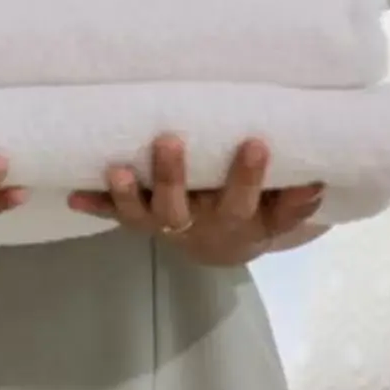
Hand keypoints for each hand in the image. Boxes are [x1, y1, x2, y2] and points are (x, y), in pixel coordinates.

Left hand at [67, 135, 325, 267]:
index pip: (240, 199)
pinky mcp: (137, 220)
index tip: (255, 142)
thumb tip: (318, 183)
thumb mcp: (277, 215)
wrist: (221, 249)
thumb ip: (294, 204)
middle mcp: (193, 223)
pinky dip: (93, 205)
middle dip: (171, 176)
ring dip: (125, 194)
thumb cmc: (252, 214)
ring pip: (142, 214)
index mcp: (232, 218)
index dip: (247, 176)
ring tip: (116, 169)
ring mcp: (161, 223)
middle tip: (169, 140)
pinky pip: (113, 214)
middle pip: (179, 207)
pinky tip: (71, 193)